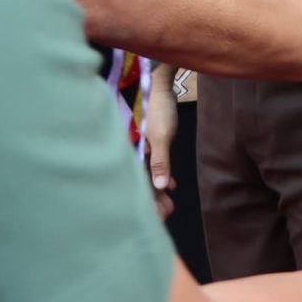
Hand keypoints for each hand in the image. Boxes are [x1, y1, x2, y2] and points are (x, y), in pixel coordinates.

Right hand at [143, 75, 179, 221]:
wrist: (161, 86)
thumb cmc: (159, 109)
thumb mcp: (161, 137)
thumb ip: (160, 162)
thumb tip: (159, 187)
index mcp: (130, 151)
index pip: (136, 182)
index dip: (146, 199)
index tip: (158, 215)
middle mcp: (132, 152)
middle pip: (141, 181)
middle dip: (153, 199)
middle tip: (167, 213)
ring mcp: (140, 148)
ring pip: (147, 175)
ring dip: (158, 190)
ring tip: (169, 204)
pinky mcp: (149, 144)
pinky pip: (153, 164)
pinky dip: (162, 174)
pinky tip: (171, 184)